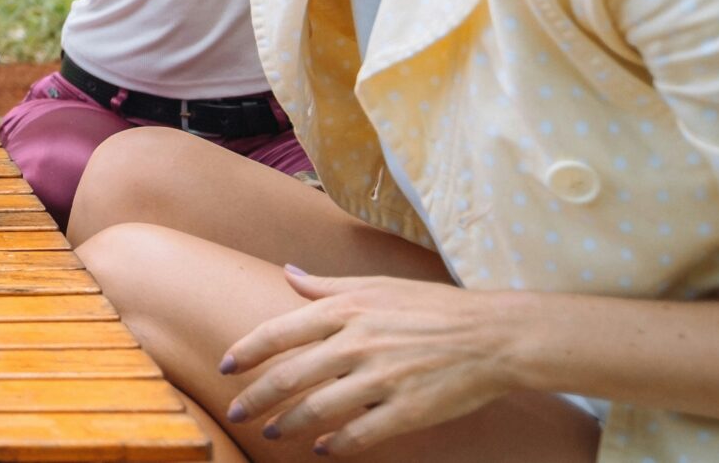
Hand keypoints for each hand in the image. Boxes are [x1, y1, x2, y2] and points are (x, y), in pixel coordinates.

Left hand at [221, 267, 525, 454]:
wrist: (492, 335)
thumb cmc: (432, 307)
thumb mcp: (375, 286)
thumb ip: (326, 286)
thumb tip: (287, 274)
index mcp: (347, 310)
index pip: (280, 332)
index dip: (247, 351)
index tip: (226, 367)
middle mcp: (357, 343)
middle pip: (291, 376)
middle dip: (257, 397)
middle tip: (235, 412)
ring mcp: (382, 379)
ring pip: (319, 408)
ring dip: (289, 424)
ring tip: (272, 433)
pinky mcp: (408, 409)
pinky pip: (361, 432)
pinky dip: (336, 444)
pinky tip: (321, 448)